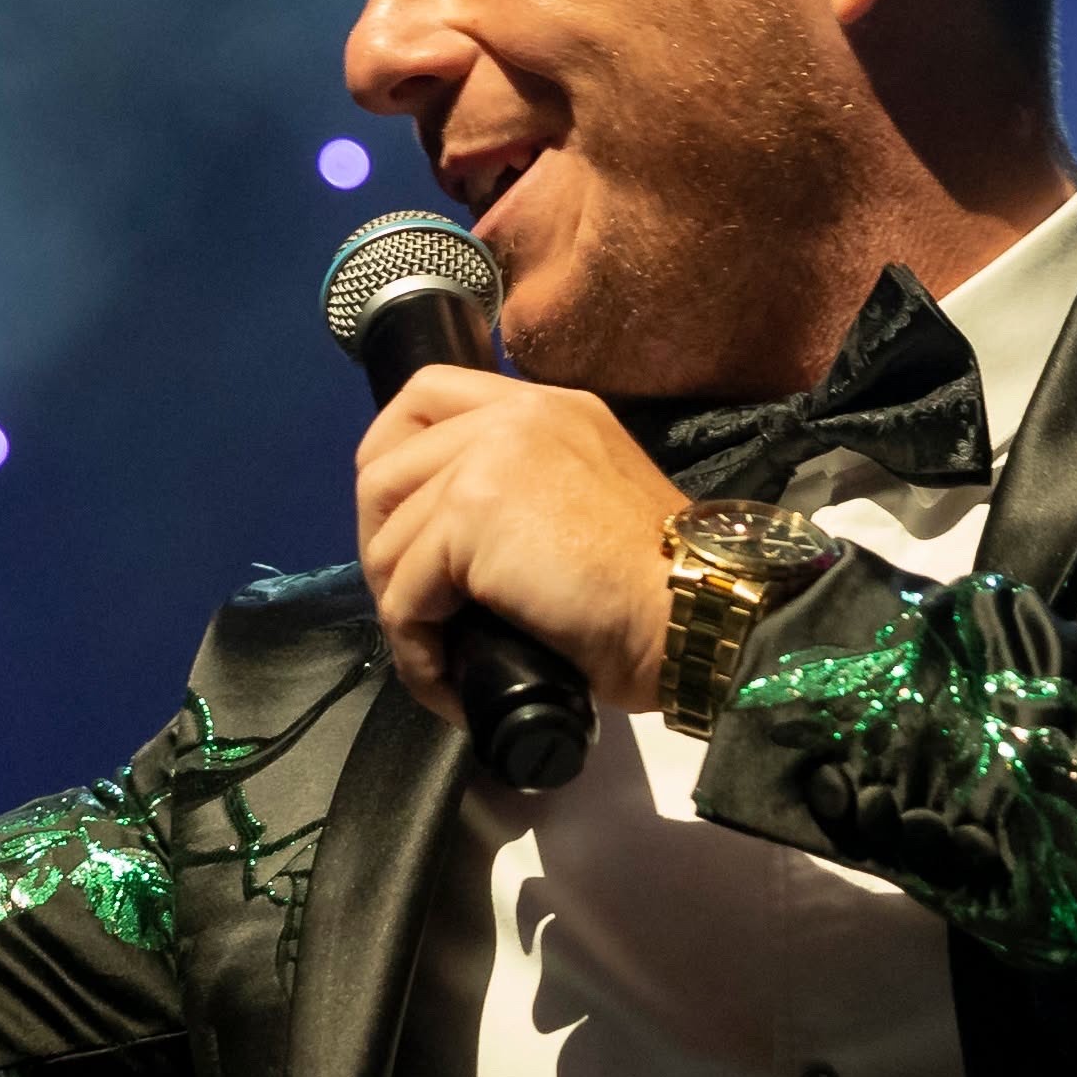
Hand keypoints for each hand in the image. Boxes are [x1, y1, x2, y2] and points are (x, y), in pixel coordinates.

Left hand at [354, 369, 686, 726]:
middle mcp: (513, 416)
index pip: (424, 396)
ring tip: (439, 660)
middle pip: (382, 466)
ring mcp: (488, 460)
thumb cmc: (657, 585)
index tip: (399, 527)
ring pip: (387, 542)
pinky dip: (416, 650)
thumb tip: (450, 545)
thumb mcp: (590, 499)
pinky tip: (449, 680)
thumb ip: (527, 490)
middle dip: (380, 547)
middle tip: (414, 608)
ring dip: (402, 613)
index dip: (390, 459)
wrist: (696, 612)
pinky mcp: (470, 516)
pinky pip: (404, 594)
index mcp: (544, 407)